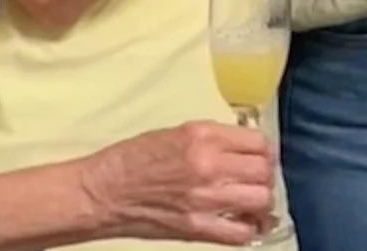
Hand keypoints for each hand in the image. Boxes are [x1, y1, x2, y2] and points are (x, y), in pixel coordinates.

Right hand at [77, 120, 275, 244]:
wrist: (101, 192)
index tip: (260, 157)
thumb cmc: (132, 160)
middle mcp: (209, 164)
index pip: (258, 142)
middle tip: (256, 181)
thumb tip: (243, 149)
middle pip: (263, 172)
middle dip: (265, 176)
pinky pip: (240, 233)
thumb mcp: (176, 134)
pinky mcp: (196, 227)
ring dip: (261, 202)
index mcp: (203, 136)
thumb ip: (213, 139)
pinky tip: (243, 224)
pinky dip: (248, 229)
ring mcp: (204, 198)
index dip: (264, 151)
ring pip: (260, 200)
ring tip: (252, 202)